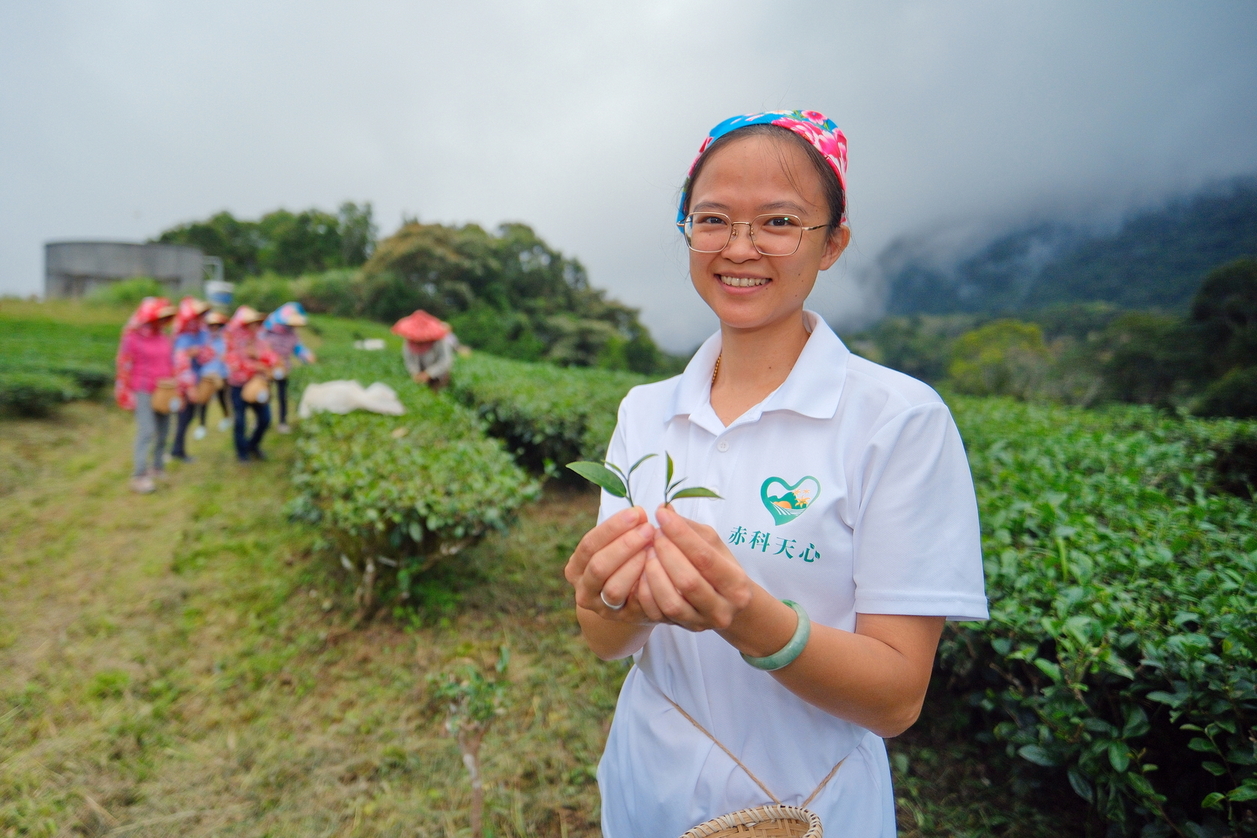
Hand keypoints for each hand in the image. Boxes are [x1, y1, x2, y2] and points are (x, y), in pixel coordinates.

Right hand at [565, 507, 657, 621]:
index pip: (589, 544)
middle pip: (598, 566)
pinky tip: (660, 569)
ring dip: (635, 566)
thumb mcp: (618, 544)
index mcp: (576, 567)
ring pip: (613, 589)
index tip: (637, 513)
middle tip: (648, 529)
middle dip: (624, 545)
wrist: (630, 600)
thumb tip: (654, 508)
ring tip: (654, 548)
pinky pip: (634, 604)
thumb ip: (629, 527)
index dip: (613, 528)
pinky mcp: (624, 619)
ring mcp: (602, 608)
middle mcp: (584, 590)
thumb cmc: (624, 561)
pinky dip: (646, 586)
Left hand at [634, 505, 752, 631]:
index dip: (681, 534)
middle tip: (653, 533)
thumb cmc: (720, 569)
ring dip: (653, 573)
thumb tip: (665, 509)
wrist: (729, 607)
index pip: (704, 557)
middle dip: (666, 553)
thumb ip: (691, 528)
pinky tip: (642, 571)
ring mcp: (700, 623)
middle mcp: (721, 608)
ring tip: (648, 552)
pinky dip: (645, 591)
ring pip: (671, 601)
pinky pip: (657, 613)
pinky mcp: (681, 629)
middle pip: (687, 581)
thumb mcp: (714, 546)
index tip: (662, 515)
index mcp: (736, 584)